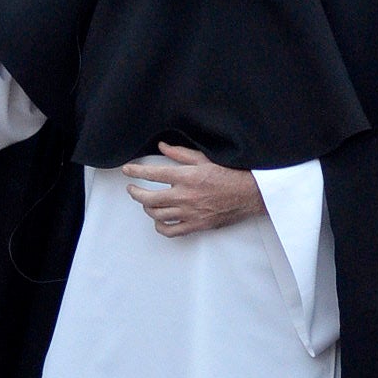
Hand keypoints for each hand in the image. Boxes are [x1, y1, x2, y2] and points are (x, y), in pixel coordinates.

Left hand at [123, 143, 265, 236]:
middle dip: (135, 193)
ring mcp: (189, 213)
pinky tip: (159, 221)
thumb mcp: (205, 158)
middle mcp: (185, 195)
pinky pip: (171, 231)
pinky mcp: (196, 225)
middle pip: (150, 198)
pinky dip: (160, 227)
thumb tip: (162, 146)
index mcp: (186, 176)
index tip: (127, 170)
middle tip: (131, 189)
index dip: (136, 172)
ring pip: (157, 215)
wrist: (250, 194)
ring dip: (147, 208)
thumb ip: (180, 153)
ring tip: (146, 202)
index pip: (153, 173)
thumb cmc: (230, 174)